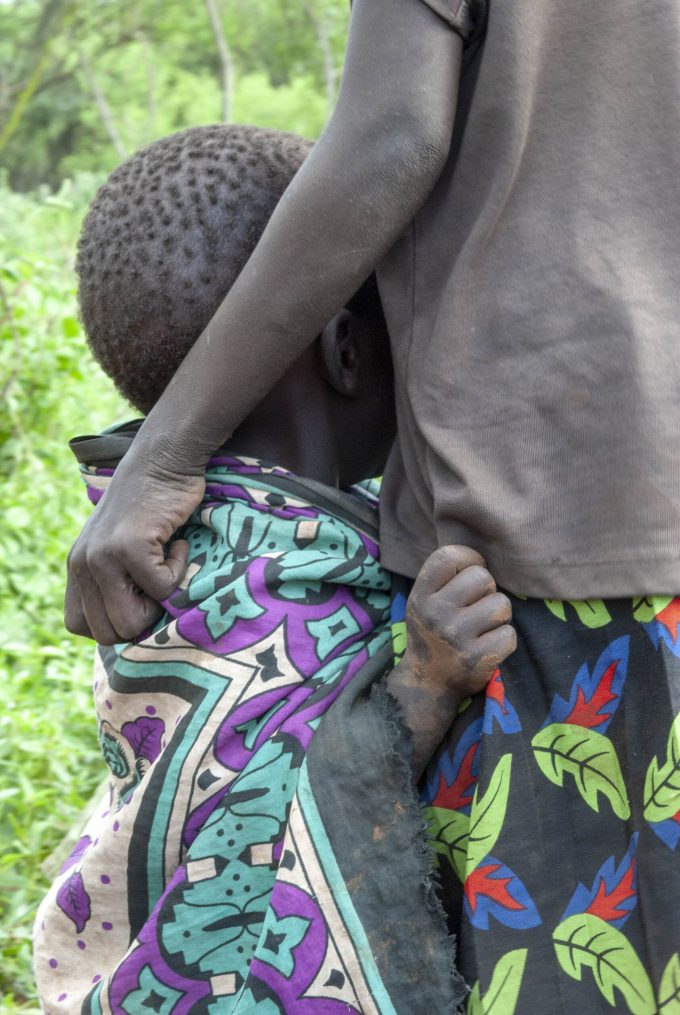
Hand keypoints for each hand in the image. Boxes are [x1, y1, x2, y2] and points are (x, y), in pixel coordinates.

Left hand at [65, 453, 204, 643]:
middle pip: (111, 633)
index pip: (84, 627)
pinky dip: (180, 570)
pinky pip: (162, 588)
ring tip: (167, 564)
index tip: (141, 595)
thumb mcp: (118, 547)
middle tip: (159, 582)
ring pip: (133, 620)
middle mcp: (81, 564)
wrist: (163, 459)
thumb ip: (111, 580)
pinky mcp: (129, 547)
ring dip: (161, 599)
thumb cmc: (151, 505)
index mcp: (75, 568)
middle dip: (145, 617)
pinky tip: (178, 544)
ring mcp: (102, 556)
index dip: (119, 621)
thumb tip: (132, 630)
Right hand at [404, 545, 515, 699]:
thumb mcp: (423, 601)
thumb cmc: (433, 633)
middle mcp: (436, 614)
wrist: (427, 684)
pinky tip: (487, 646)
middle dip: (486, 591)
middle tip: (475, 608)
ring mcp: (456, 637)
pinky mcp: (477, 659)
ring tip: (482, 627)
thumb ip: (444, 577)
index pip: (449, 556)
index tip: (468, 575)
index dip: (468, 559)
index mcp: (421, 595)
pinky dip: (503, 640)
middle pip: (482, 577)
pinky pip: (509, 635)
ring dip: (498, 615)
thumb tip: (480, 558)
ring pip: (501, 604)